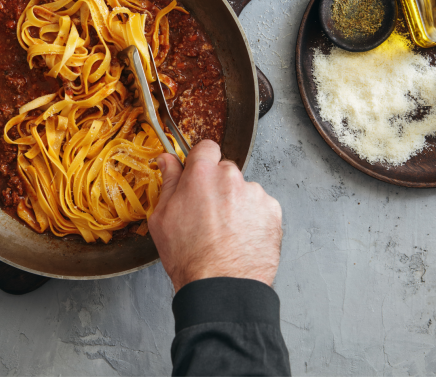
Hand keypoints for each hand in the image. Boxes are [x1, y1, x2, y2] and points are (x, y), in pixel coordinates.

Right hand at [148, 140, 282, 291]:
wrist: (222, 286)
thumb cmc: (189, 257)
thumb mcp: (162, 217)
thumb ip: (168, 182)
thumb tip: (167, 159)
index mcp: (202, 174)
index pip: (206, 148)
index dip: (201, 162)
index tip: (198, 176)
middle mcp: (231, 177)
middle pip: (225, 171)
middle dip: (218, 186)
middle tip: (208, 214)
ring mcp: (255, 193)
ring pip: (244, 190)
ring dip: (236, 204)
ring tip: (226, 232)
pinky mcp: (273, 211)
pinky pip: (261, 207)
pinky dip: (253, 218)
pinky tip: (241, 237)